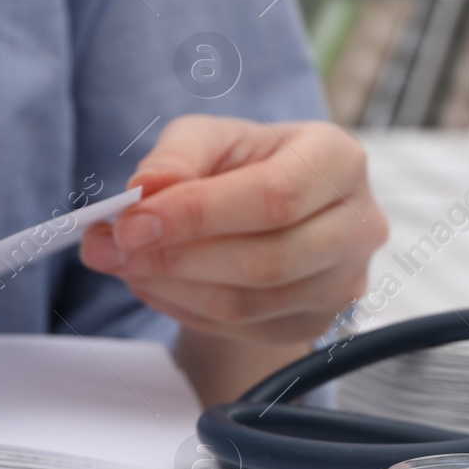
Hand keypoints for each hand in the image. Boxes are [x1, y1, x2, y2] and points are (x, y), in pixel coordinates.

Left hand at [79, 115, 388, 401]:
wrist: (273, 212)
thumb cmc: (246, 165)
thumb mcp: (210, 139)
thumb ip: (177, 157)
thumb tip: (145, 190)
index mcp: (339, 161)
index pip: (274, 197)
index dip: (198, 215)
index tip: (130, 223)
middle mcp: (358, 225)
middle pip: (266, 260)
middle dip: (175, 258)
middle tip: (110, 248)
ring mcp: (343, 282)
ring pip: (250, 303)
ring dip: (173, 288)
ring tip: (123, 263)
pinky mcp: (317, 322)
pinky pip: (242, 329)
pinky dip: (185, 309)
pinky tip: (155, 282)